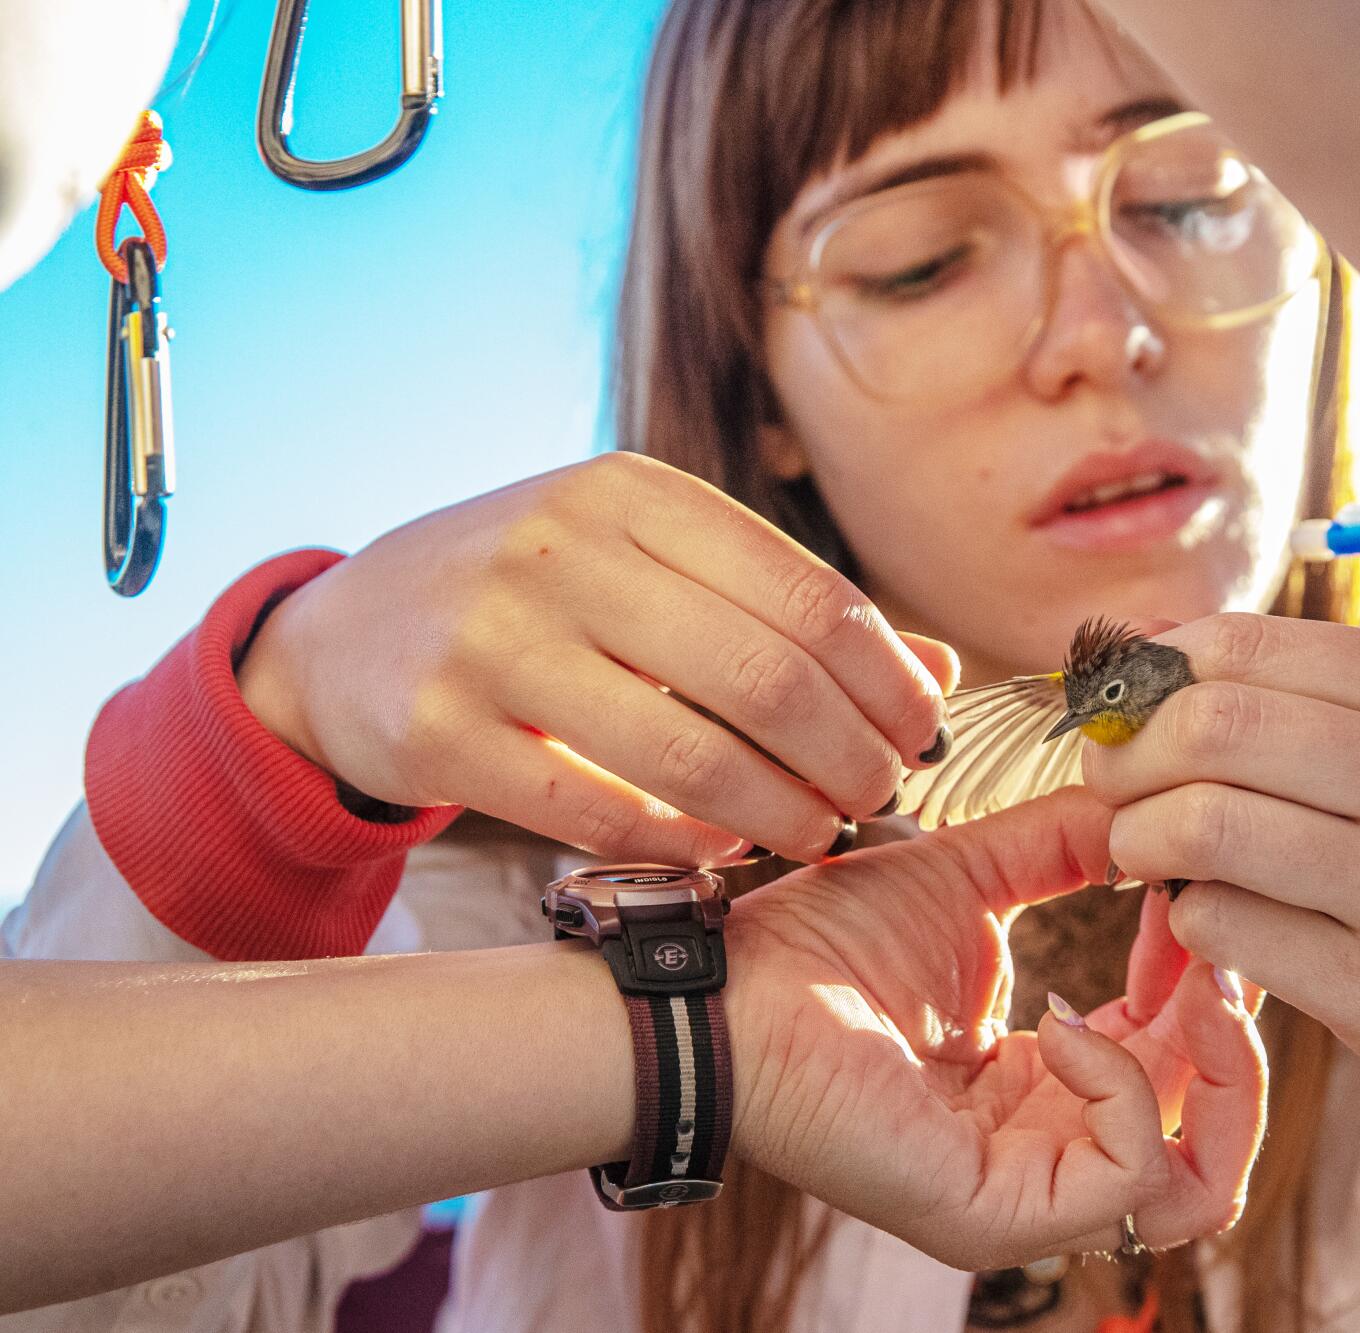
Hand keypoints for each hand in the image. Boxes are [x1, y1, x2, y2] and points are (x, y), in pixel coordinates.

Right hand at [237, 454, 955, 863]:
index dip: (888, 680)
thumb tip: (937, 676)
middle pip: (769, 678)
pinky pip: (599, 812)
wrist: (341, 632)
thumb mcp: (645, 563)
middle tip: (880, 795)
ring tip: (821, 833)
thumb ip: (780, 610)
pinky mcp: (439, 732)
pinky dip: (685, 843)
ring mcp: (493, 640)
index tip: (924, 734)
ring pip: (693, 754)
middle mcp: (564, 550)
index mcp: (633, 492)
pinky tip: (726, 851)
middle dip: (852, 754)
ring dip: (784, 812)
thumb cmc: (534, 597)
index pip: (810, 595)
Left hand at [724, 788, 1266, 1269]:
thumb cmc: (825, 943)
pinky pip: (1126, 1177)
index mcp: (1049, 1084)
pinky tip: (1066, 1020)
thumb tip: (1151, 813)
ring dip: (1216, 1071)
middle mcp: (1049, 1148)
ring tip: (1184, 984)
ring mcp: (1027, 1195)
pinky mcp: (997, 1214)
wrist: (733, 987)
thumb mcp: (973, 878)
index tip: (1192, 896)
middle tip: (1209, 940)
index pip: (1185, 1067)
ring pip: (1199, 1186)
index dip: (1210, 982)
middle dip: (1231, 1027)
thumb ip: (1066, 846)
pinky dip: (1125, 1089)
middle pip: (1216, 1138)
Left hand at [1083, 613, 1359, 1234]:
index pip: (1247, 644)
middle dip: (1127, 752)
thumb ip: (1301, 691)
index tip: (1125, 705)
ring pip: (1205, 826)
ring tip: (1140, 849)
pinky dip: (1185, 917)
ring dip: (1136, 836)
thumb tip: (1138, 645)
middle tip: (1111, 781)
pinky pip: (1223, 926)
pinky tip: (1205, 915)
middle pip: (1214, 725)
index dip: (1153, 672)